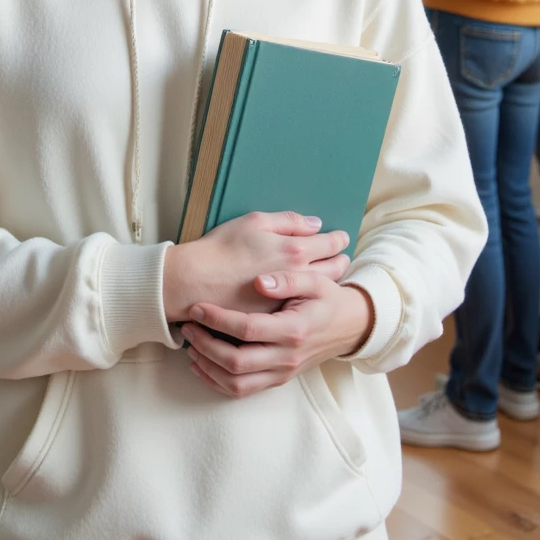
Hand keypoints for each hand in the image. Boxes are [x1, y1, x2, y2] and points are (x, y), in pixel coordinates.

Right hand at [163, 212, 351, 324]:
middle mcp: (296, 279)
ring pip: (319, 292)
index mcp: (293, 251)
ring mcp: (287, 302)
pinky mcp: (274, 318)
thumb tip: (315, 224)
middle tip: (345, 257)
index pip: (328, 245)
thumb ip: (289, 221)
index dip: (338, 239)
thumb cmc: (222, 248)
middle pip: (331, 271)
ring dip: (330, 282)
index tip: (343, 236)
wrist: (194, 283)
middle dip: (341, 262)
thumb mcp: (254, 221)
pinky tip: (308, 294)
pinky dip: (309, 300)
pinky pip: (300, 307)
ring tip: (332, 276)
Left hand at [181, 277, 373, 397]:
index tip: (197, 307)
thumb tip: (259, 280)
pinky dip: (217, 382)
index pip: (248, 329)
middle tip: (187, 327)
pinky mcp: (278, 379)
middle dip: (205, 345)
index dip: (218, 319)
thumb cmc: (328, 299)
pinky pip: (243, 390)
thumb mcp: (316, 281)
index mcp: (294, 330)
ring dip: (208, 367)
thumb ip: (289, 279)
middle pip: (237, 362)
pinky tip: (201, 365)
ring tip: (190, 347)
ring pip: (237, 383)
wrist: (350, 326)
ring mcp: (282, 372)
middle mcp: (287, 357)